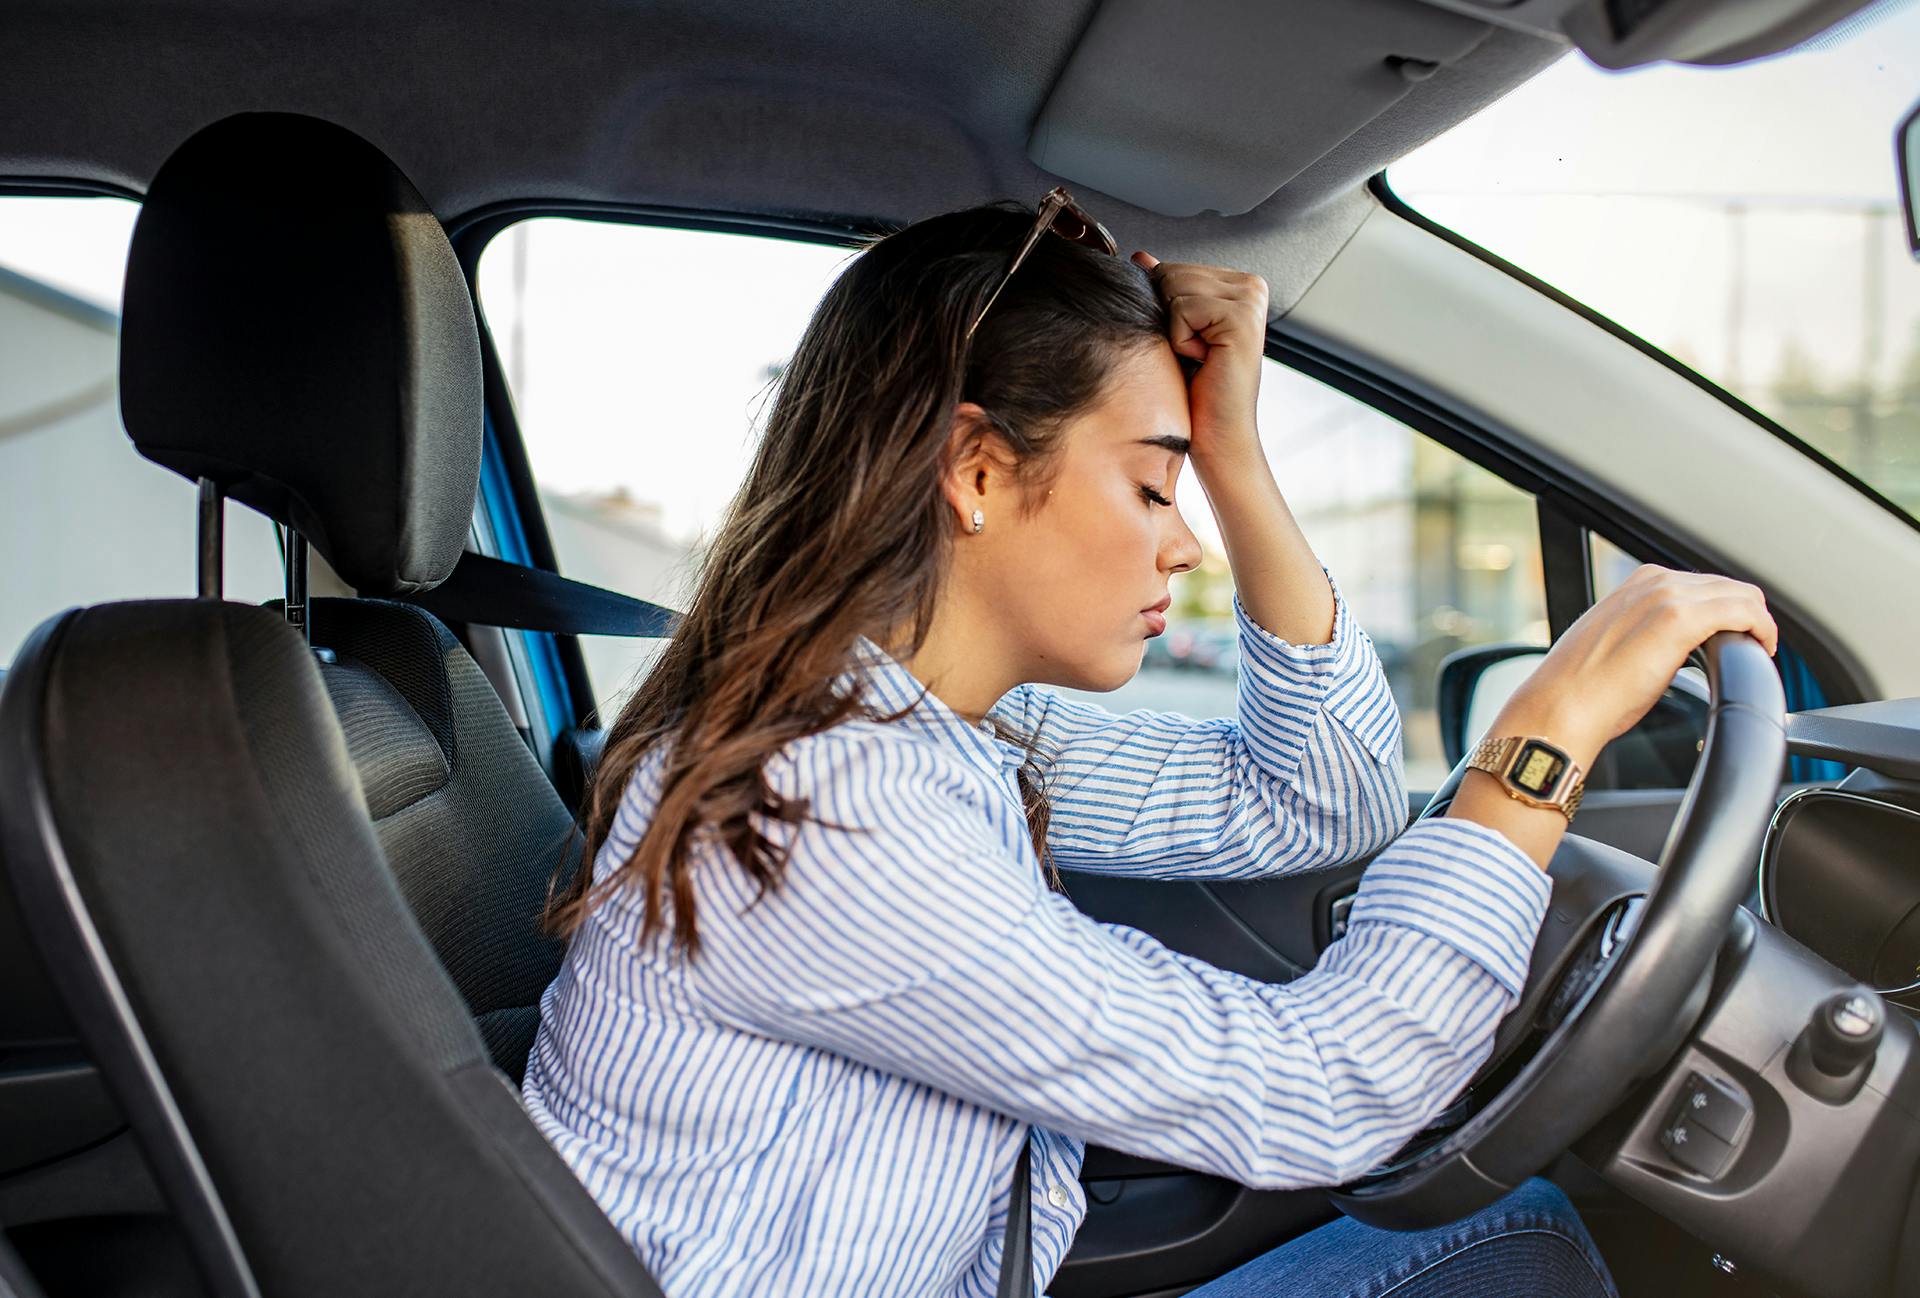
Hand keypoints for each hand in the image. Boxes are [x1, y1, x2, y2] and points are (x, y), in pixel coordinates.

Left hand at [1130, 251, 1268, 467]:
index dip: (1167, 310)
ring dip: (1175, 330)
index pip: (1174, 269)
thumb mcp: (1176, 331)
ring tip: (1200, 356)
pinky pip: (1182, 309)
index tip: (1193, 342)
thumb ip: (1164, 290)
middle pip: (1172, 273)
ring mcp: (1250, 299)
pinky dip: (1181, 340)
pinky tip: (1204, 360)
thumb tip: (1141, 257)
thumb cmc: (1198, 390)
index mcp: (1239, 284)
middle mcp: (1251, 286)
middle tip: (1196, 353)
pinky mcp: (1242, 316)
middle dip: (1169, 318)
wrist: (1217, 435)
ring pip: (1174, 287)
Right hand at [1496, 564, 1779, 768]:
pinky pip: (1745, 613)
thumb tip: (1667, 650)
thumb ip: (1645, 632)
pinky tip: (1761, 651)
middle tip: (1750, 650)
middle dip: (1746, 616)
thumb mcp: (1616, 643)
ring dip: (1756, 623)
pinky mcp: (1681, 620)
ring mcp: (1667, 597)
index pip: (1704, 584)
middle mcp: (1654, 581)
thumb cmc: (1581, 689)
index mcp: (1637, 583)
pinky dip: (1762, 630)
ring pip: (1743, 595)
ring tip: (1755, 652)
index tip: (1732, 638)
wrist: (1561, 706)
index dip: (1727, 611)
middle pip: (1729, 586)